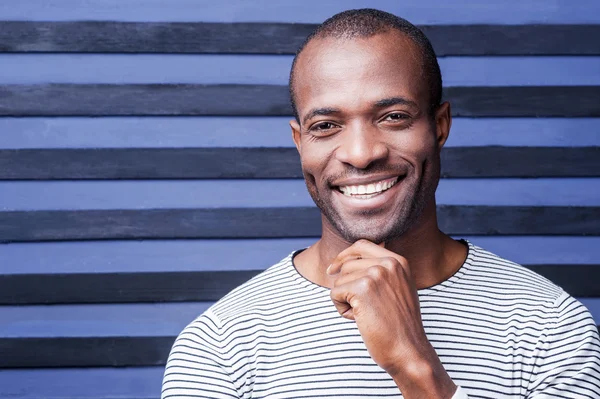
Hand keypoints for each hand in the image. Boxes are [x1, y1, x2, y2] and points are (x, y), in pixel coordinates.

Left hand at [327, 239, 455, 397]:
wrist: (408, 351)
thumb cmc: (399, 326)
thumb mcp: (398, 289)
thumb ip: (382, 271)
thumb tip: (348, 259)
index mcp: (398, 261)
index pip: (361, 245)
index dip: (344, 255)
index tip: (333, 269)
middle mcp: (388, 263)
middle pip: (347, 264)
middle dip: (347, 286)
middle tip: (364, 308)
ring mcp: (376, 274)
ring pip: (339, 280)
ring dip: (345, 299)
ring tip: (366, 314)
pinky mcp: (362, 288)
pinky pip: (334, 294)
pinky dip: (342, 309)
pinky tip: (360, 319)